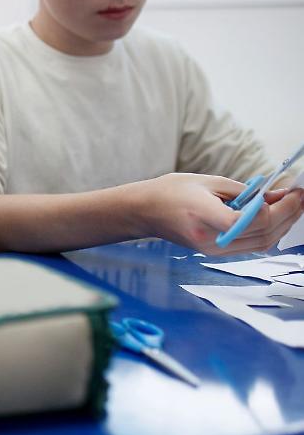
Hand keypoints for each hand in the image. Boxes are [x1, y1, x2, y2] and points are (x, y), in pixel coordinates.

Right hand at [136, 173, 303, 254]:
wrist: (145, 211)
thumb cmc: (171, 192)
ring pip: (262, 243)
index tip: (290, 191)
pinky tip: (275, 216)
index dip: (276, 207)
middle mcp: (210, 240)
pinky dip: (269, 231)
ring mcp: (213, 249)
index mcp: (203, 217)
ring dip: (282, 225)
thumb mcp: (208, 182)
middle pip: (263, 234)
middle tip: (299, 197)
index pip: (250, 220)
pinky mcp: (216, 252)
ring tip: (292, 206)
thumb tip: (276, 196)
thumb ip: (244, 191)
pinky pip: (252, 245)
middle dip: (288, 215)